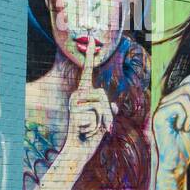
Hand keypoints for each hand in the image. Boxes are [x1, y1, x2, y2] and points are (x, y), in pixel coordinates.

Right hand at [64, 35, 115, 162]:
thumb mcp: (104, 120)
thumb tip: (114, 107)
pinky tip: (87, 131)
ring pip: (102, 103)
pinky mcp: (75, 109)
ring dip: (103, 120)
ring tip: (94, 129)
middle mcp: (77, 95)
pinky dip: (98, 125)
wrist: (78, 150)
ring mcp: (74, 101)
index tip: (93, 39)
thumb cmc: (91, 135)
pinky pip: (98, 113)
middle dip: (108, 113)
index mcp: (83, 94)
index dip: (90, 56)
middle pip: (103, 95)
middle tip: (105, 128)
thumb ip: (108, 110)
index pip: (88, 72)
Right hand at [153, 74, 189, 189]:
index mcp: (174, 100)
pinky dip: (186, 117)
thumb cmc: (186, 143)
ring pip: (185, 94)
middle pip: (189, 83)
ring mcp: (161, 107)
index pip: (189, 79)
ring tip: (189, 125)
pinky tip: (181, 128)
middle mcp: (166, 101)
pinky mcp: (158, 115)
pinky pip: (179, 105)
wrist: (178, 161)